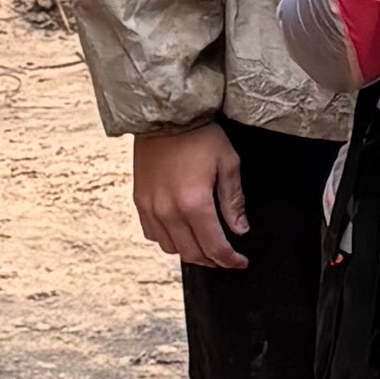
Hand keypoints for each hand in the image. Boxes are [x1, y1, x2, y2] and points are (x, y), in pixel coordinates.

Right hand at [130, 119, 248, 267]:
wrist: (164, 116)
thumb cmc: (199, 135)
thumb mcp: (227, 163)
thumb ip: (233, 201)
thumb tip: (240, 229)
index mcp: (194, 204)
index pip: (214, 247)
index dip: (230, 260)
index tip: (240, 262)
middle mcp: (169, 212)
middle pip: (193, 253)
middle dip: (213, 261)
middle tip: (226, 258)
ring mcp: (151, 208)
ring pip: (171, 248)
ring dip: (190, 252)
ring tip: (205, 246)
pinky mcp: (139, 201)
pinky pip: (152, 234)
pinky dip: (168, 240)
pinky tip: (181, 232)